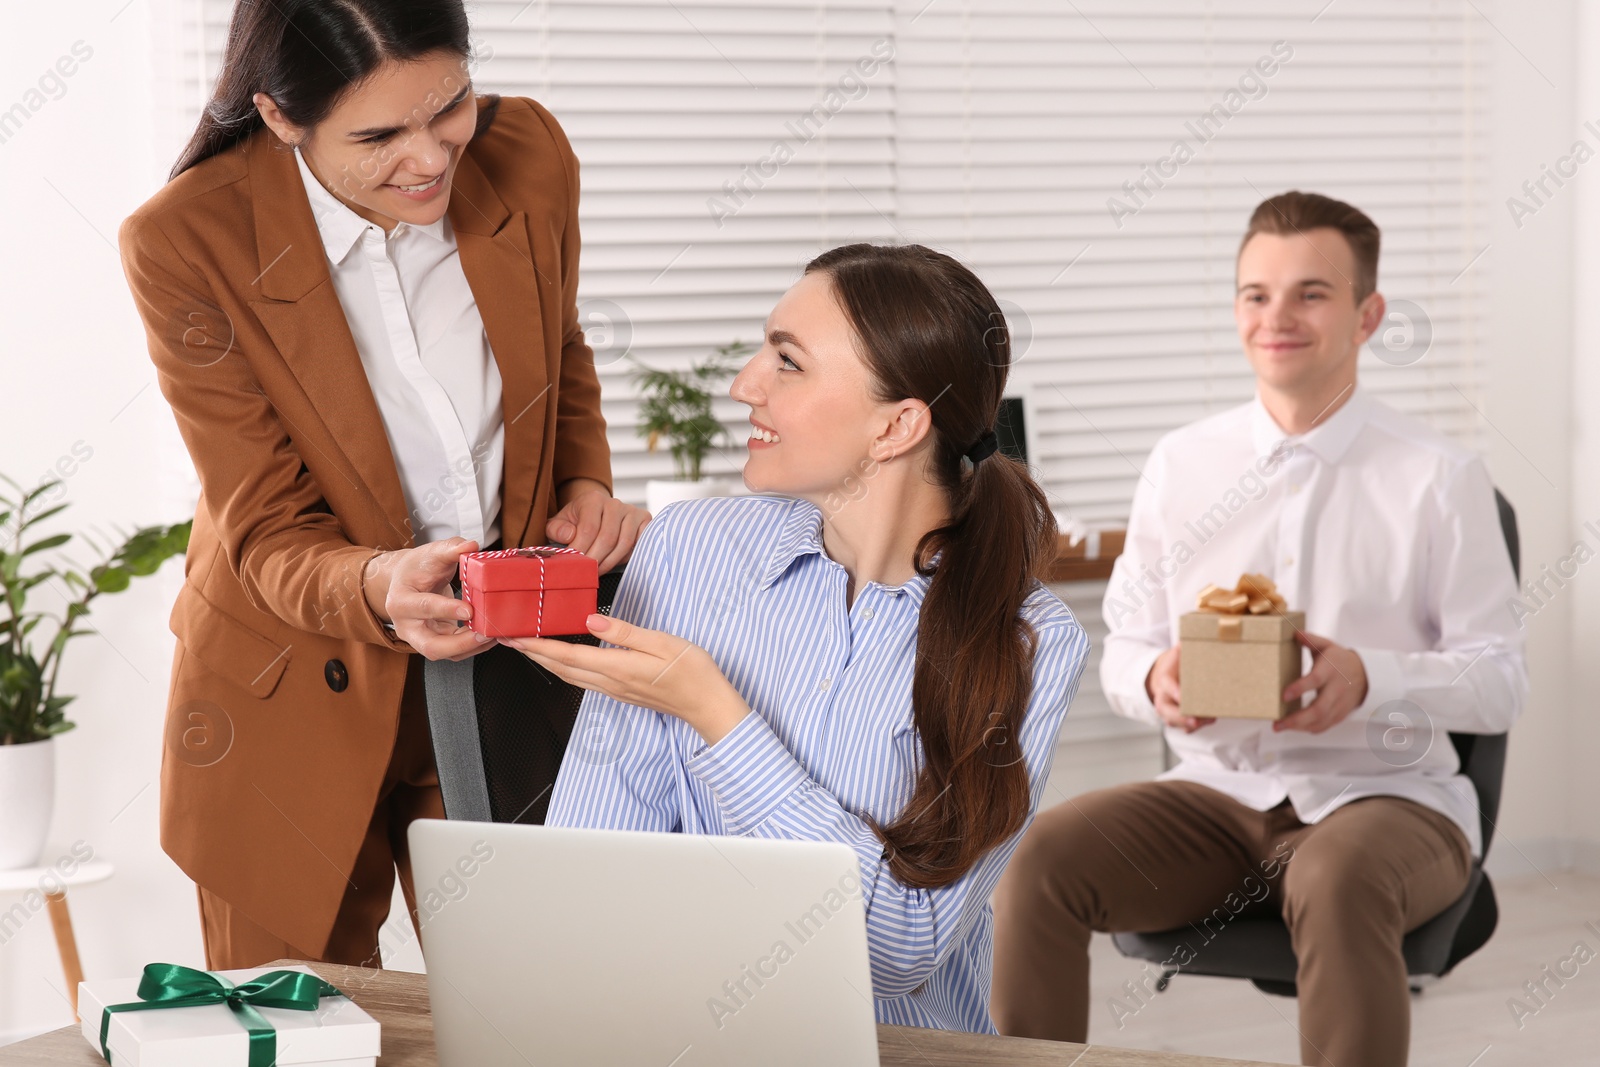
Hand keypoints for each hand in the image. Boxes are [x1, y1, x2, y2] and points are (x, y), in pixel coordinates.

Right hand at [366, 537, 495, 661]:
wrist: (407, 581)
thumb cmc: (418, 568)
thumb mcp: (431, 553)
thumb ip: (450, 549)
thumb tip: (471, 545)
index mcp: (400, 600)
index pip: (423, 608)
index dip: (446, 610)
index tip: (469, 610)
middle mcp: (406, 625)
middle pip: (430, 646)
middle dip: (459, 644)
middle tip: (484, 634)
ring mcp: (419, 638)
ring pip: (444, 653)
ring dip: (470, 647)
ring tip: (493, 634)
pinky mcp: (434, 643)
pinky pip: (454, 652)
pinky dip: (473, 646)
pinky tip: (489, 636)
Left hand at [500, 615, 750, 745]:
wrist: (708, 705)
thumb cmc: (692, 672)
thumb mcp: (661, 642)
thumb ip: (624, 632)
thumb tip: (590, 619)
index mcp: (616, 667)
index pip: (565, 655)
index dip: (536, 645)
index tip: (513, 636)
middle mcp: (610, 682)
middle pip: (560, 668)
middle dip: (532, 653)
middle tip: (508, 638)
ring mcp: (615, 690)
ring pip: (569, 676)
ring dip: (545, 661)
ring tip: (529, 646)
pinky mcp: (622, 692)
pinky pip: (583, 680)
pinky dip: (564, 667)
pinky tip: (563, 659)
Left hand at [546, 478, 650, 573]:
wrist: (597, 514)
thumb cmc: (577, 521)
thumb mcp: (559, 523)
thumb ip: (556, 529)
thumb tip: (569, 535)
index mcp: (593, 499)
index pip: (588, 529)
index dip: (581, 550)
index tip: (573, 565)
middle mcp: (614, 503)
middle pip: (608, 538)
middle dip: (595, 560)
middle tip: (585, 573)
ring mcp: (632, 511)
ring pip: (624, 543)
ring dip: (609, 562)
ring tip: (597, 571)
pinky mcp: (645, 521)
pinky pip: (638, 544)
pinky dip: (626, 557)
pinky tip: (613, 562)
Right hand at [1146, 645, 1213, 732]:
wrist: (1164, 674)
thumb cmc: (1176, 664)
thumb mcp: (1179, 652)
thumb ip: (1188, 647)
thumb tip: (1210, 634)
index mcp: (1164, 677)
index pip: (1166, 683)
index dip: (1173, 690)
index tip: (1182, 696)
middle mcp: (1162, 695)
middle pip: (1165, 709)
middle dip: (1179, 716)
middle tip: (1194, 719)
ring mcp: (1167, 707)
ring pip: (1172, 720)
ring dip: (1189, 723)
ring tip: (1209, 720)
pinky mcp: (1174, 716)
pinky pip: (1180, 725)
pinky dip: (1192, 726)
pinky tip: (1206, 721)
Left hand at [1273, 630, 1368, 733]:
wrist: (1364, 674)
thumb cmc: (1338, 659)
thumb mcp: (1326, 645)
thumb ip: (1311, 640)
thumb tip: (1295, 633)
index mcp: (1330, 670)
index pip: (1315, 680)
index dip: (1300, 688)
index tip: (1283, 695)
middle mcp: (1336, 689)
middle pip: (1319, 709)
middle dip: (1297, 718)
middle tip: (1277, 723)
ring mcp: (1340, 704)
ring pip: (1321, 721)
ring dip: (1300, 727)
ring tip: (1280, 727)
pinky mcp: (1341, 714)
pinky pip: (1326, 725)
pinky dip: (1310, 729)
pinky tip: (1295, 728)